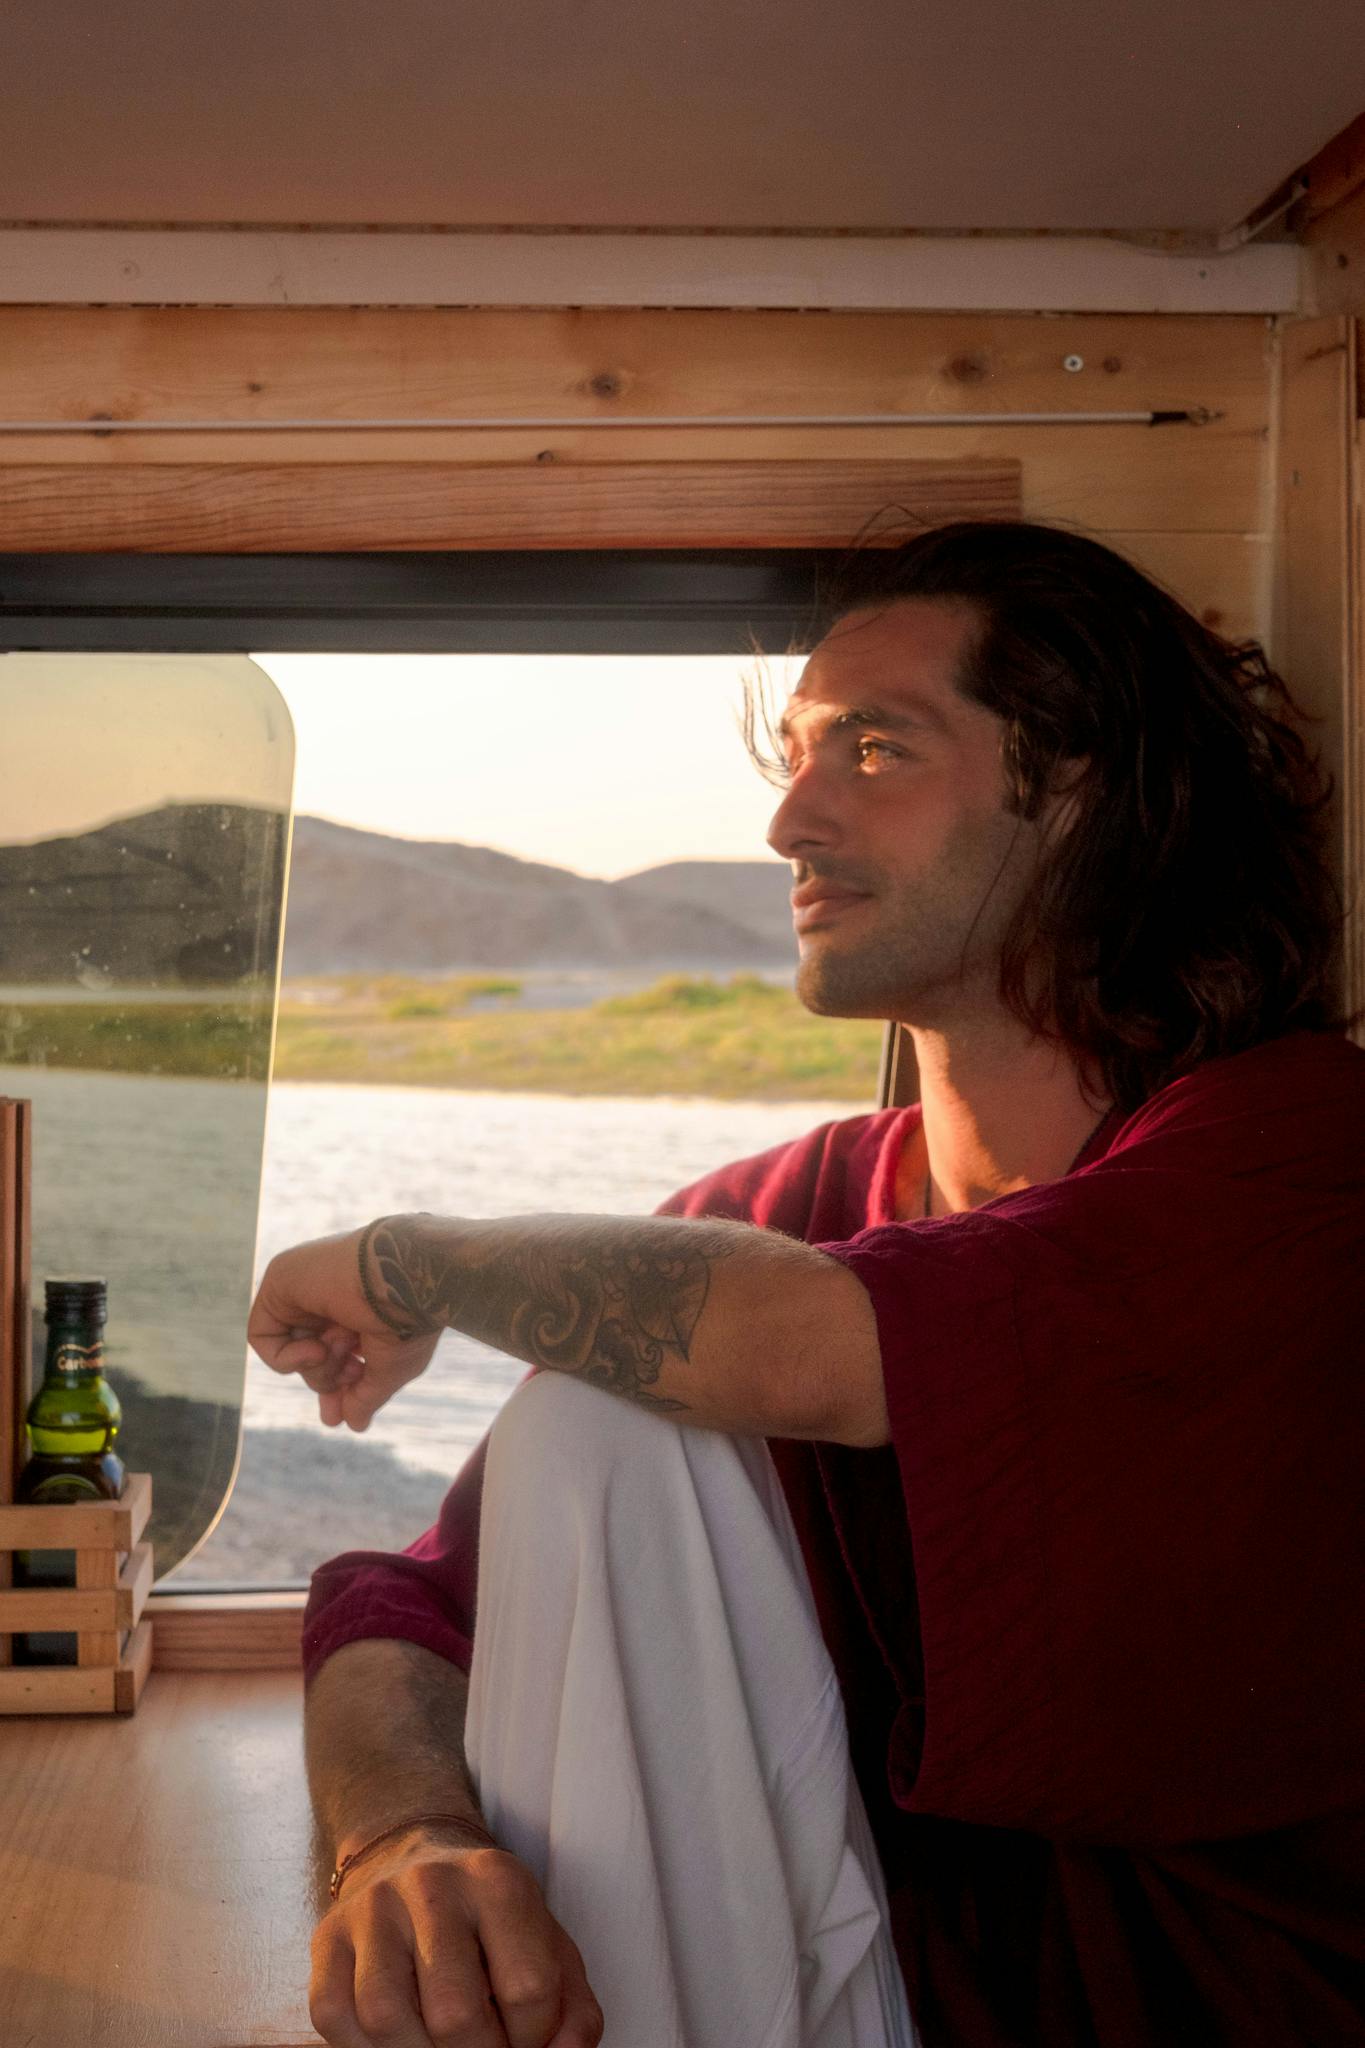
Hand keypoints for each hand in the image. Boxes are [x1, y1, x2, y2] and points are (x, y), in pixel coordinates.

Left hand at [247, 1225, 439, 1431]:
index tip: (340, 1416)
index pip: (334, 1358)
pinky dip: (286, 1356)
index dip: (334, 1389)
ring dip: (318, 1366)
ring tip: (346, 1343)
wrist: (406, 1278)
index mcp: (361, 1312)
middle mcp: (332, 1299)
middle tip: (353, 1374)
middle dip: (328, 1378)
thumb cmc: (407, 1319)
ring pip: (291, 1351)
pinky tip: (317, 1347)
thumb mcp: (390, 1369)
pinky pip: (262, 1336)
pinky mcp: (281, 1281)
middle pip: (310, 1360)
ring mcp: (305, 1290)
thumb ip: (365, 1396)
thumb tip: (354, 1425)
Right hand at [309, 1828, 603, 2047]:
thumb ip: (573, 2007)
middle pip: (455, 2014)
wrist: (412, 1857)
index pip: (529, 1989)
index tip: (524, 2037)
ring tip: (437, 2045)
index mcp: (499, 1881)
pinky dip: (363, 2045)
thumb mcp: (546, 1945)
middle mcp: (432, 1885)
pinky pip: (334, 2015)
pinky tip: (395, 2032)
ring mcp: (374, 1908)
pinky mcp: (328, 1936)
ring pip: (387, 2018)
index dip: (533, 2038)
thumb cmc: (489, 1920)